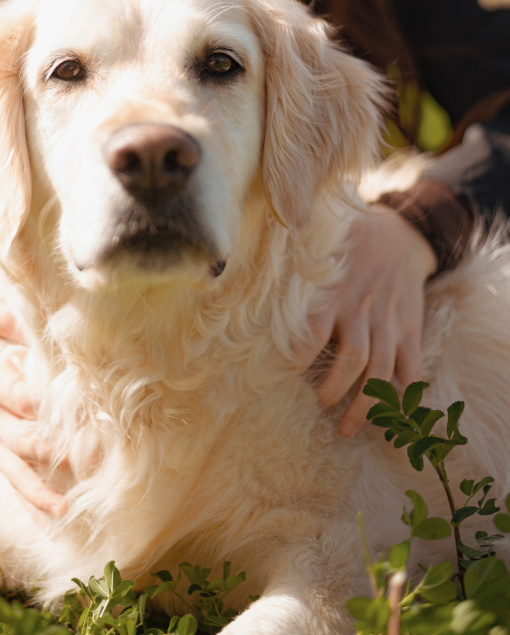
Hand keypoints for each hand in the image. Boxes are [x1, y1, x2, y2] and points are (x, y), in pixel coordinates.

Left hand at [295, 205, 436, 436]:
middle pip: (353, 360)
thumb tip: (249, 271)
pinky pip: (412, 362)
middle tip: (322, 406)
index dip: (299, 356)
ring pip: (381, 370)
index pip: (314, 331)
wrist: (402, 234)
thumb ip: (292, 264)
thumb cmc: (349, 243)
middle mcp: (362, 310)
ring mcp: (389, 321)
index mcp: (334, 294)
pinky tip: (396, 410)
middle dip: (337, 390)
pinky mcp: (411, 326)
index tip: (284, 376)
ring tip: (349, 427)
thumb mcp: (320, 246)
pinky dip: (407, 388)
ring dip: (367, 403)